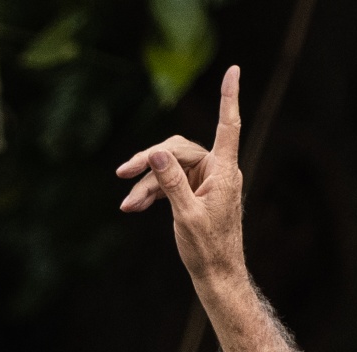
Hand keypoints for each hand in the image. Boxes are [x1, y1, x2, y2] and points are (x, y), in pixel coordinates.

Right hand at [115, 65, 245, 283]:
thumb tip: (156, 153)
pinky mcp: (194, 192)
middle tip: (123, 173)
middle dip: (149, 162)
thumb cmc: (208, 249)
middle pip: (177, 149)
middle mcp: (217, 171)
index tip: (234, 70)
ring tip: (127, 204)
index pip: (227, 127)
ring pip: (169, 167)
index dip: (229, 98)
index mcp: (223, 172)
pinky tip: (133, 206)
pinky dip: (151, 192)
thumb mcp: (186, 215)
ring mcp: (205, 181)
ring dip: (146, 184)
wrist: (216, 276)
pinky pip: (169, 183)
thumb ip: (172, 182)